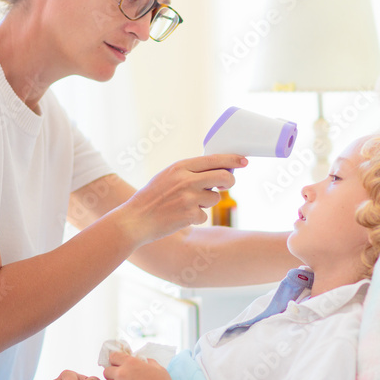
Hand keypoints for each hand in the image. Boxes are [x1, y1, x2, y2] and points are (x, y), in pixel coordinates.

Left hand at [101, 351, 175, 379]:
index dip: (115, 359)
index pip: (113, 356)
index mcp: (131, 362)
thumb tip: (143, 360)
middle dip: (112, 373)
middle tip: (119, 376)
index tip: (119, 363)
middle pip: (106, 370)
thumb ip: (148, 361)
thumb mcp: (157, 367)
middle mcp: (122, 372)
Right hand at [116, 154, 247, 245]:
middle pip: (223, 176)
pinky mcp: (190, 215)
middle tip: (228, 184)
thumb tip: (218, 170)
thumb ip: (189, 172)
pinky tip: (179, 216)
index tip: (243, 161)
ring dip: (206, 202)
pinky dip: (196, 217)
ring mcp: (189, 198)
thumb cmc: (152, 197)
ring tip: (185, 204)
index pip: (213, 159)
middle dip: (230, 181)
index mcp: (180, 167)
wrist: (136, 219)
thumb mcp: (167, 176)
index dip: (232, 160)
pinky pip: (204, 214)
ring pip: (215, 197)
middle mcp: (186, 180)